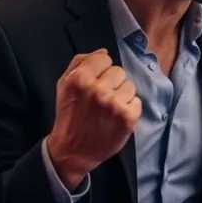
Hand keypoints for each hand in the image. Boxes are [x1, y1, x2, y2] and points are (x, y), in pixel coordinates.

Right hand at [46, 49, 141, 189]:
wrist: (72, 150)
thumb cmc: (69, 115)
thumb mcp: (64, 85)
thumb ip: (80, 63)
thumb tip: (103, 51)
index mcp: (80, 78)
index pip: (104, 58)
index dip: (101, 70)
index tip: (96, 82)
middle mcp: (97, 89)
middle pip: (119, 71)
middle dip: (112, 83)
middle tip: (102, 99)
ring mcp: (114, 104)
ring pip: (130, 86)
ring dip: (122, 96)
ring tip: (109, 109)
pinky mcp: (127, 117)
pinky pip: (137, 101)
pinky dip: (129, 109)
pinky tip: (117, 118)